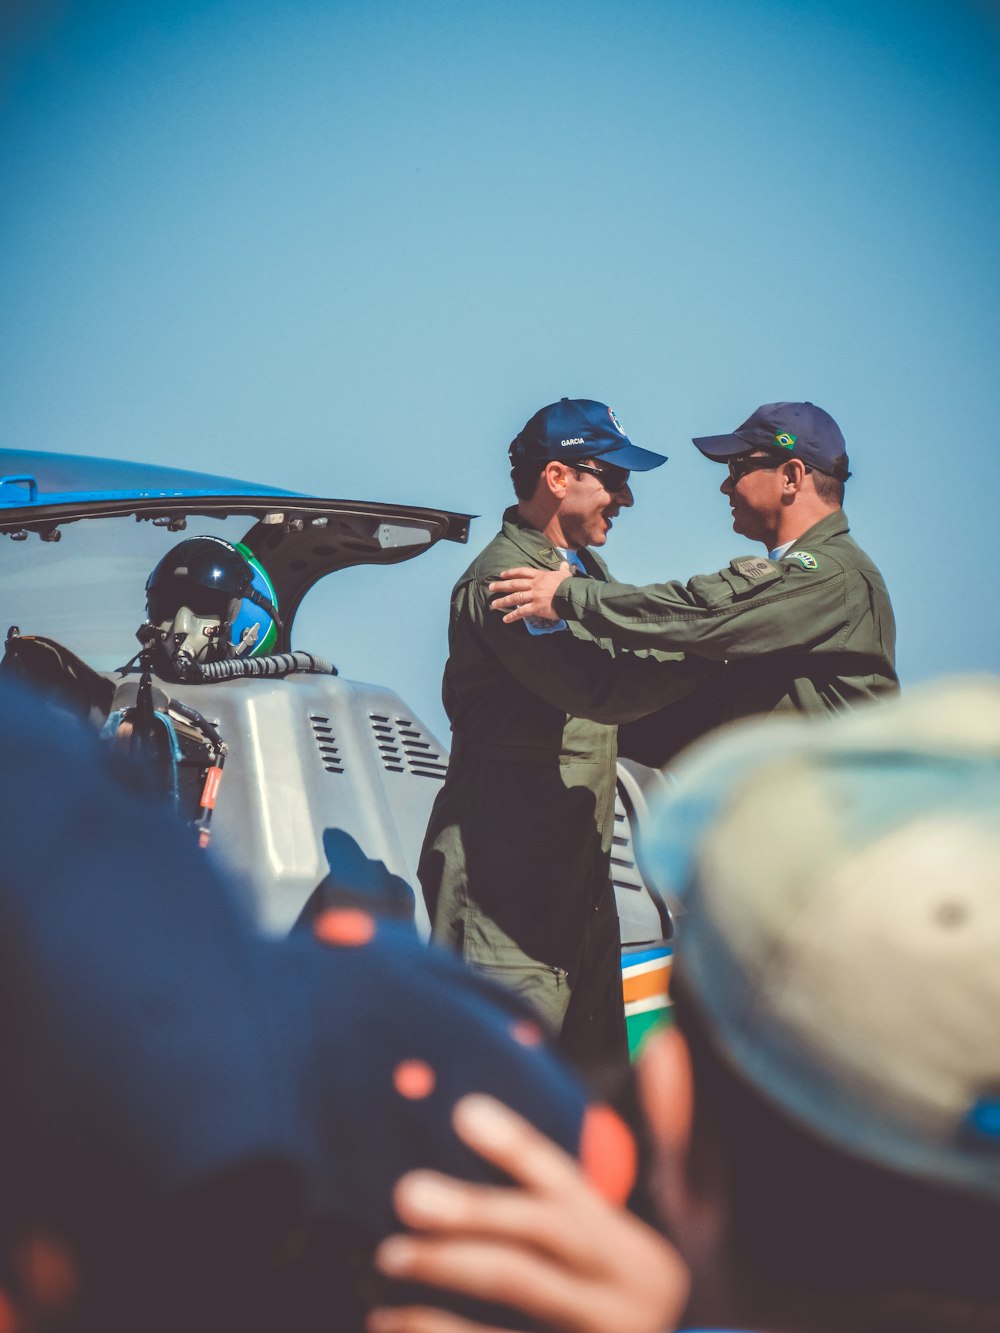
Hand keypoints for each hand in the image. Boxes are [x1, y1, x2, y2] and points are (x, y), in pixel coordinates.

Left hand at [365, 1093, 687, 1332]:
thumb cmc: (634, 1309)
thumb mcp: (673, 1234)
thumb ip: (662, 1138)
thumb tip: (662, 1046)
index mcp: (634, 1248)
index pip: (571, 1185)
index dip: (518, 1147)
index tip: (465, 1112)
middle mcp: (626, 1293)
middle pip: (544, 1238)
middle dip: (474, 1212)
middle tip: (408, 1193)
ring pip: (520, 1295)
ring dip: (449, 1270)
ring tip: (390, 1255)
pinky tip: (389, 1321)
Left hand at [488, 565, 571, 624]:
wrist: (573, 595)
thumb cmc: (569, 585)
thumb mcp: (565, 574)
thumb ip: (563, 569)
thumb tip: (565, 564)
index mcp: (540, 576)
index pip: (522, 572)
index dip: (511, 573)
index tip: (502, 574)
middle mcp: (534, 585)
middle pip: (514, 584)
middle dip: (501, 585)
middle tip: (490, 587)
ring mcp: (534, 596)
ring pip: (515, 598)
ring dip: (503, 601)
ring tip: (493, 604)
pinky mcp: (536, 607)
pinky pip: (522, 612)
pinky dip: (513, 616)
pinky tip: (505, 620)